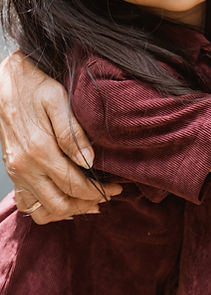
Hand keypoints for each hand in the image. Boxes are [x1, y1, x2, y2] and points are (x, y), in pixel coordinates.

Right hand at [0, 51, 121, 223]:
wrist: (5, 83)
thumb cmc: (34, 87)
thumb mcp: (57, 99)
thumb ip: (72, 132)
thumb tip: (89, 160)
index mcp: (40, 150)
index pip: (74, 184)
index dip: (98, 191)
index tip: (116, 188)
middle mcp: (25, 167)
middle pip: (60, 203)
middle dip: (87, 204)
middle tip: (107, 196)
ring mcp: (17, 172)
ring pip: (43, 210)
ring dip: (67, 211)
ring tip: (88, 203)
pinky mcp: (13, 172)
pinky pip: (27, 204)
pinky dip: (46, 209)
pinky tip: (63, 201)